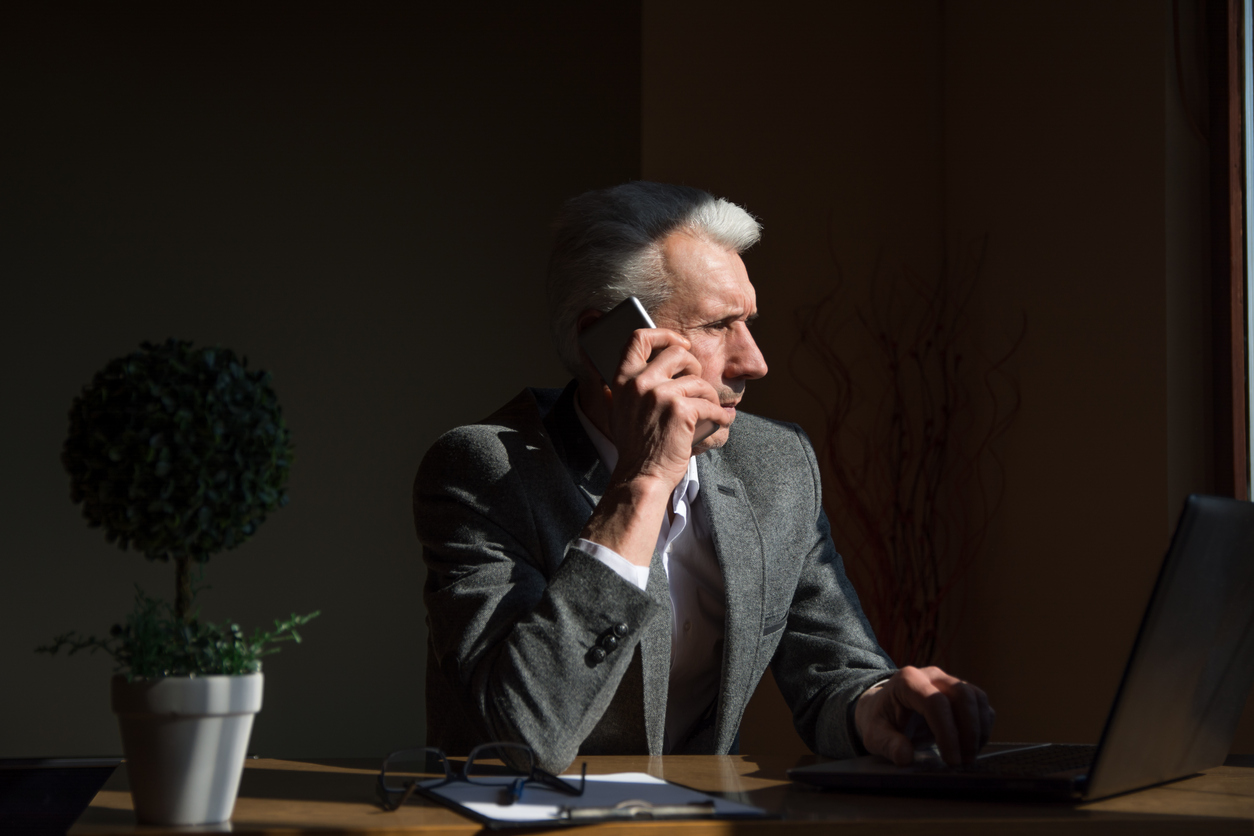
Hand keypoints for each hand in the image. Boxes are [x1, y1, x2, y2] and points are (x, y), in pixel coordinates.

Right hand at [600, 327, 725, 489]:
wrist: (642, 475)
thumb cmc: (635, 446)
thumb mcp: (619, 408)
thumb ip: (629, 385)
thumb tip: (646, 364)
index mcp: (623, 380)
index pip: (639, 338)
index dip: (664, 335)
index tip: (680, 345)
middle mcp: (640, 383)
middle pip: (677, 353)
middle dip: (694, 366)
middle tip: (697, 385)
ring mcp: (661, 395)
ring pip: (699, 381)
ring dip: (710, 397)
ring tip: (709, 411)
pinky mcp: (682, 411)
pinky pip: (711, 405)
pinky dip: (721, 415)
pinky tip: (721, 422)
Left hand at [854, 666, 993, 765]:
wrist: (882, 707)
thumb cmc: (879, 719)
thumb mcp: (874, 733)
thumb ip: (887, 744)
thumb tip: (905, 756)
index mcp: (907, 680)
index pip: (935, 702)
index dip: (947, 733)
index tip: (951, 759)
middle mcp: (931, 675)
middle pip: (962, 695)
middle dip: (969, 731)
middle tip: (964, 760)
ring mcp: (947, 680)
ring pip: (976, 697)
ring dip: (979, 729)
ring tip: (969, 756)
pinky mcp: (959, 691)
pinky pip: (981, 704)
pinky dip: (983, 726)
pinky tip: (971, 746)